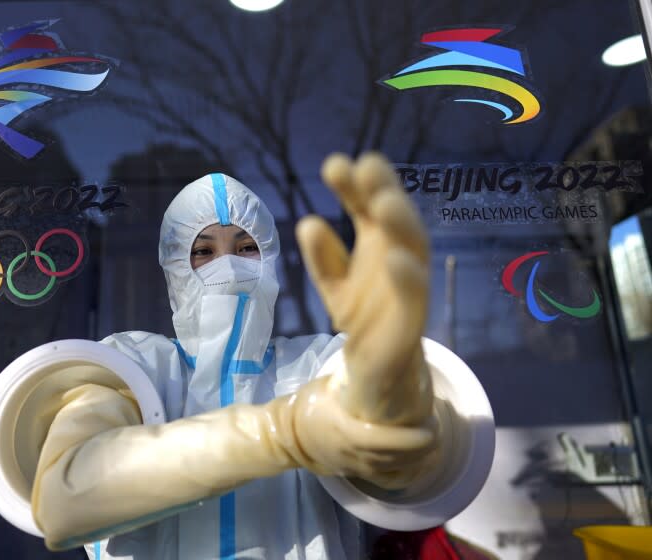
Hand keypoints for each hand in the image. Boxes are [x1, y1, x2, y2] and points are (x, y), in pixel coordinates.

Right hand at [288, 376, 437, 488]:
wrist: (288, 435)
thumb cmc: (307, 405)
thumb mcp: (327, 386)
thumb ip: (354, 378)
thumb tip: (383, 356)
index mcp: (345, 431)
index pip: (382, 441)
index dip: (409, 438)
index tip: (430, 424)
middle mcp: (353, 453)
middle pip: (394, 456)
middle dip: (422, 446)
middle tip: (437, 427)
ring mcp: (356, 467)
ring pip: (394, 469)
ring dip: (419, 458)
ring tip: (434, 442)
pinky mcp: (357, 473)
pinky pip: (387, 480)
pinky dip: (407, 474)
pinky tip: (422, 464)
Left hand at [296, 152, 432, 425]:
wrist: (378, 371)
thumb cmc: (362, 316)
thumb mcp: (334, 284)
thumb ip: (323, 258)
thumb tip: (310, 223)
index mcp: (377, 243)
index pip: (367, 207)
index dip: (354, 185)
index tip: (336, 165)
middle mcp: (397, 257)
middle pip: (395, 219)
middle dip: (384, 191)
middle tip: (369, 165)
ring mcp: (409, 287)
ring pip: (413, 249)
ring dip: (401, 224)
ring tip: (384, 202)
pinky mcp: (412, 322)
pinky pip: (415, 297)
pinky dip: (409, 277)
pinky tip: (396, 258)